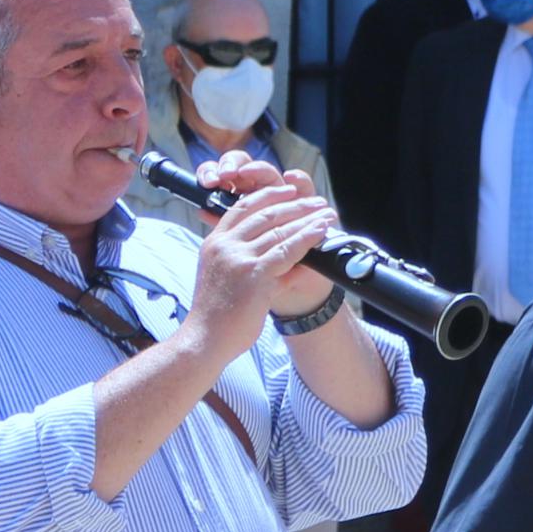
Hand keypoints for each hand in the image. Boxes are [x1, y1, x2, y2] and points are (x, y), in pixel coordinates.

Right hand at [182, 155, 334, 349]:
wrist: (205, 340)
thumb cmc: (217, 316)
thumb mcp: (225, 279)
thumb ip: (248, 263)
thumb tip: (285, 259)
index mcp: (214, 242)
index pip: (242, 207)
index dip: (269, 195)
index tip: (289, 191)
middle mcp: (224, 246)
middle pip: (264, 214)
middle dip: (295, 204)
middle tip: (316, 201)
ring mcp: (238, 259)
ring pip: (279, 230)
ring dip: (307, 219)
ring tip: (327, 215)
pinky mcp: (253, 276)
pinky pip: (287, 250)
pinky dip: (307, 238)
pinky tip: (321, 232)